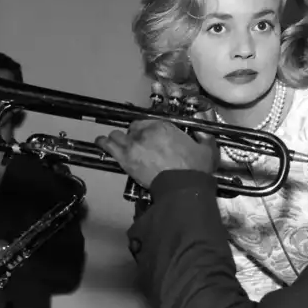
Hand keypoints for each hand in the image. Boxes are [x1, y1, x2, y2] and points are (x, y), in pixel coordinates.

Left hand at [95, 119, 217, 189]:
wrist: (183, 187)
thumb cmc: (195, 168)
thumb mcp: (207, 150)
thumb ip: (204, 139)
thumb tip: (203, 136)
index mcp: (164, 126)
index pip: (149, 121)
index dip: (148, 129)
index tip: (150, 135)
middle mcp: (146, 132)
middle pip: (133, 128)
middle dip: (134, 134)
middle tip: (138, 143)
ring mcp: (133, 145)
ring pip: (118, 135)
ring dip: (119, 138)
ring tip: (116, 141)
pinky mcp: (125, 159)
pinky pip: (109, 146)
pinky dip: (103, 143)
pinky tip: (100, 142)